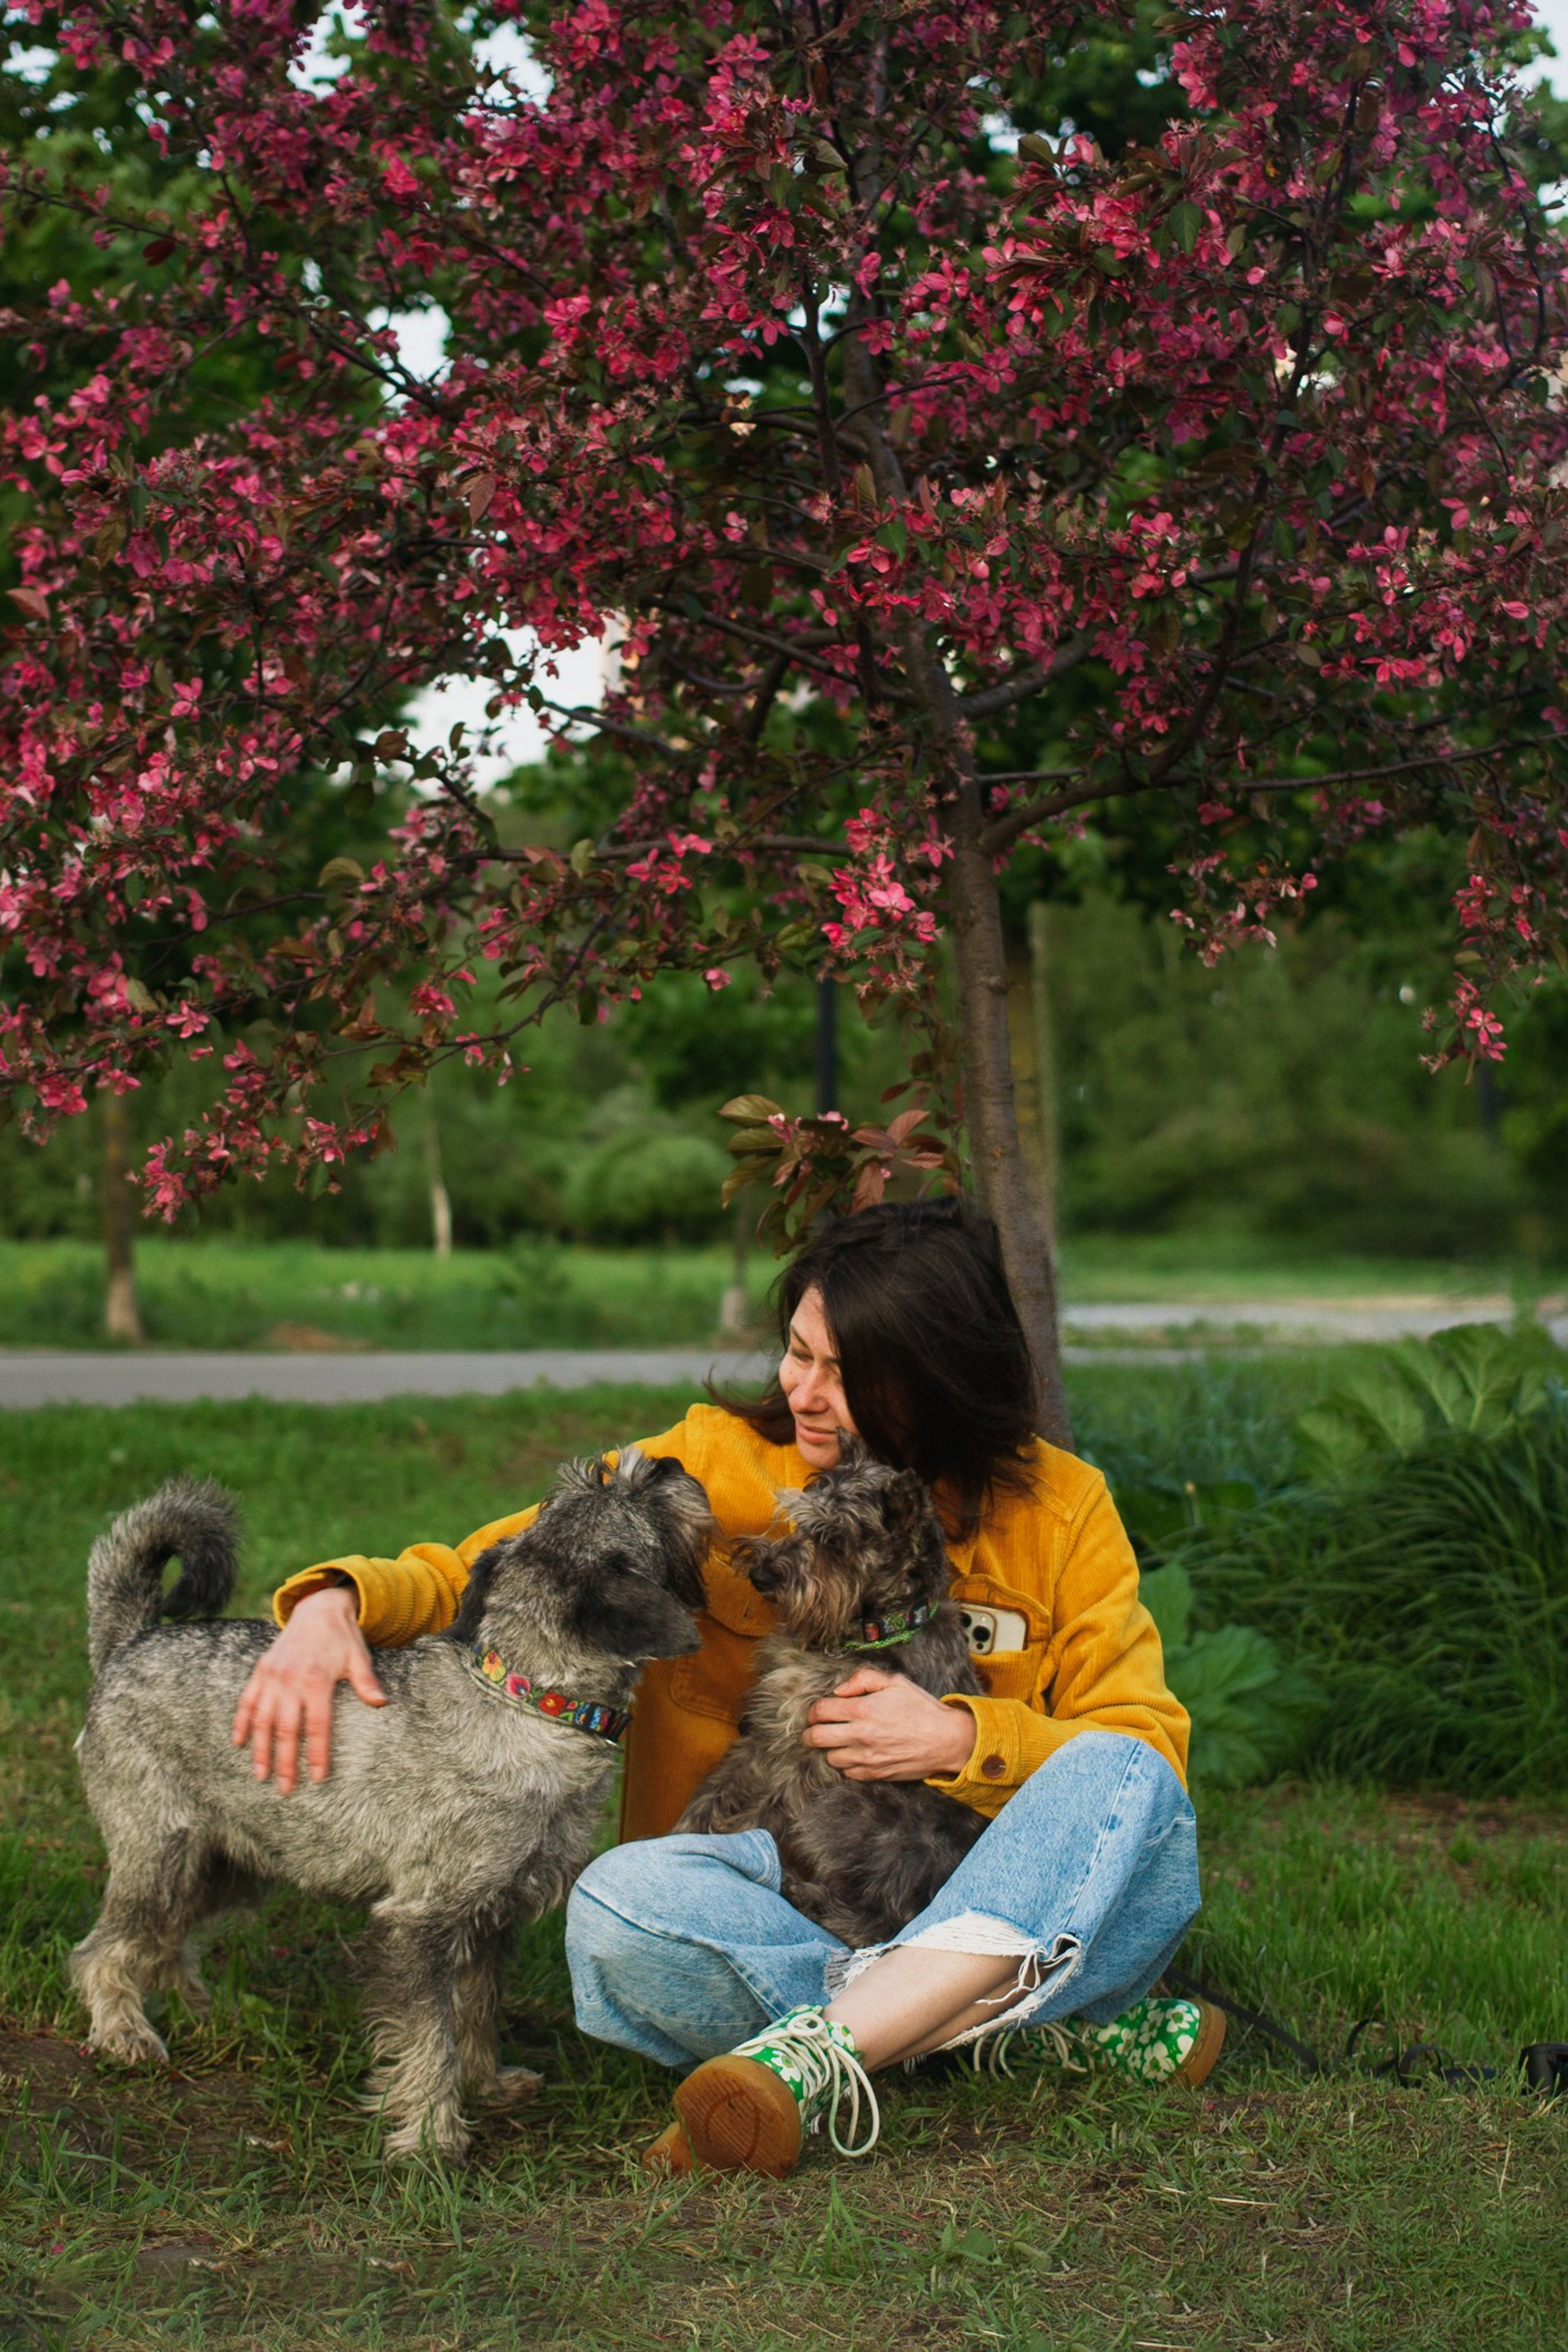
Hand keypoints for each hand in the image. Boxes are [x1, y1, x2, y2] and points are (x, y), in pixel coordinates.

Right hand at [230, 1584, 385, 1791]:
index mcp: (317, 1680)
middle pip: (286, 1730)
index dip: (317, 1754)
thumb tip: (382, 1703)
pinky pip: (246, 1701)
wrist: (318, 1608)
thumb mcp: (359, 1657)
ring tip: (261, 1775)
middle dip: (286, 1762)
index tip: (317, 1778)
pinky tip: (238, 1743)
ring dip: (260, 1750)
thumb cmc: (343, 1638)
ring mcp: (272, 1675)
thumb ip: (366, 1682)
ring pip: (262, 1720)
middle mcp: (291, 1680)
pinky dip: (241, 1722)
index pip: (317, 1726)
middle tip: (286, 1789)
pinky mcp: (260, 1671)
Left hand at [803, 1665, 976, 1781]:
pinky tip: (856, 1754)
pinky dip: (847, 1764)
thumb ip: (862, 1679)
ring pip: (830, 1758)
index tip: (815, 1713)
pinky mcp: (874, 1774)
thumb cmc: (921, 1708)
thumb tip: (839, 1691)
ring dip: (830, 1749)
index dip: (812, 1711)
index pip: (820, 1711)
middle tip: (814, 1730)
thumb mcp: (895, 1682)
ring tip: (839, 1741)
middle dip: (810, 1733)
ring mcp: (867, 1757)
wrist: (946, 1740)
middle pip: (816, 1737)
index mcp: (863, 1709)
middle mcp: (861, 1734)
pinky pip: (847, 1773)